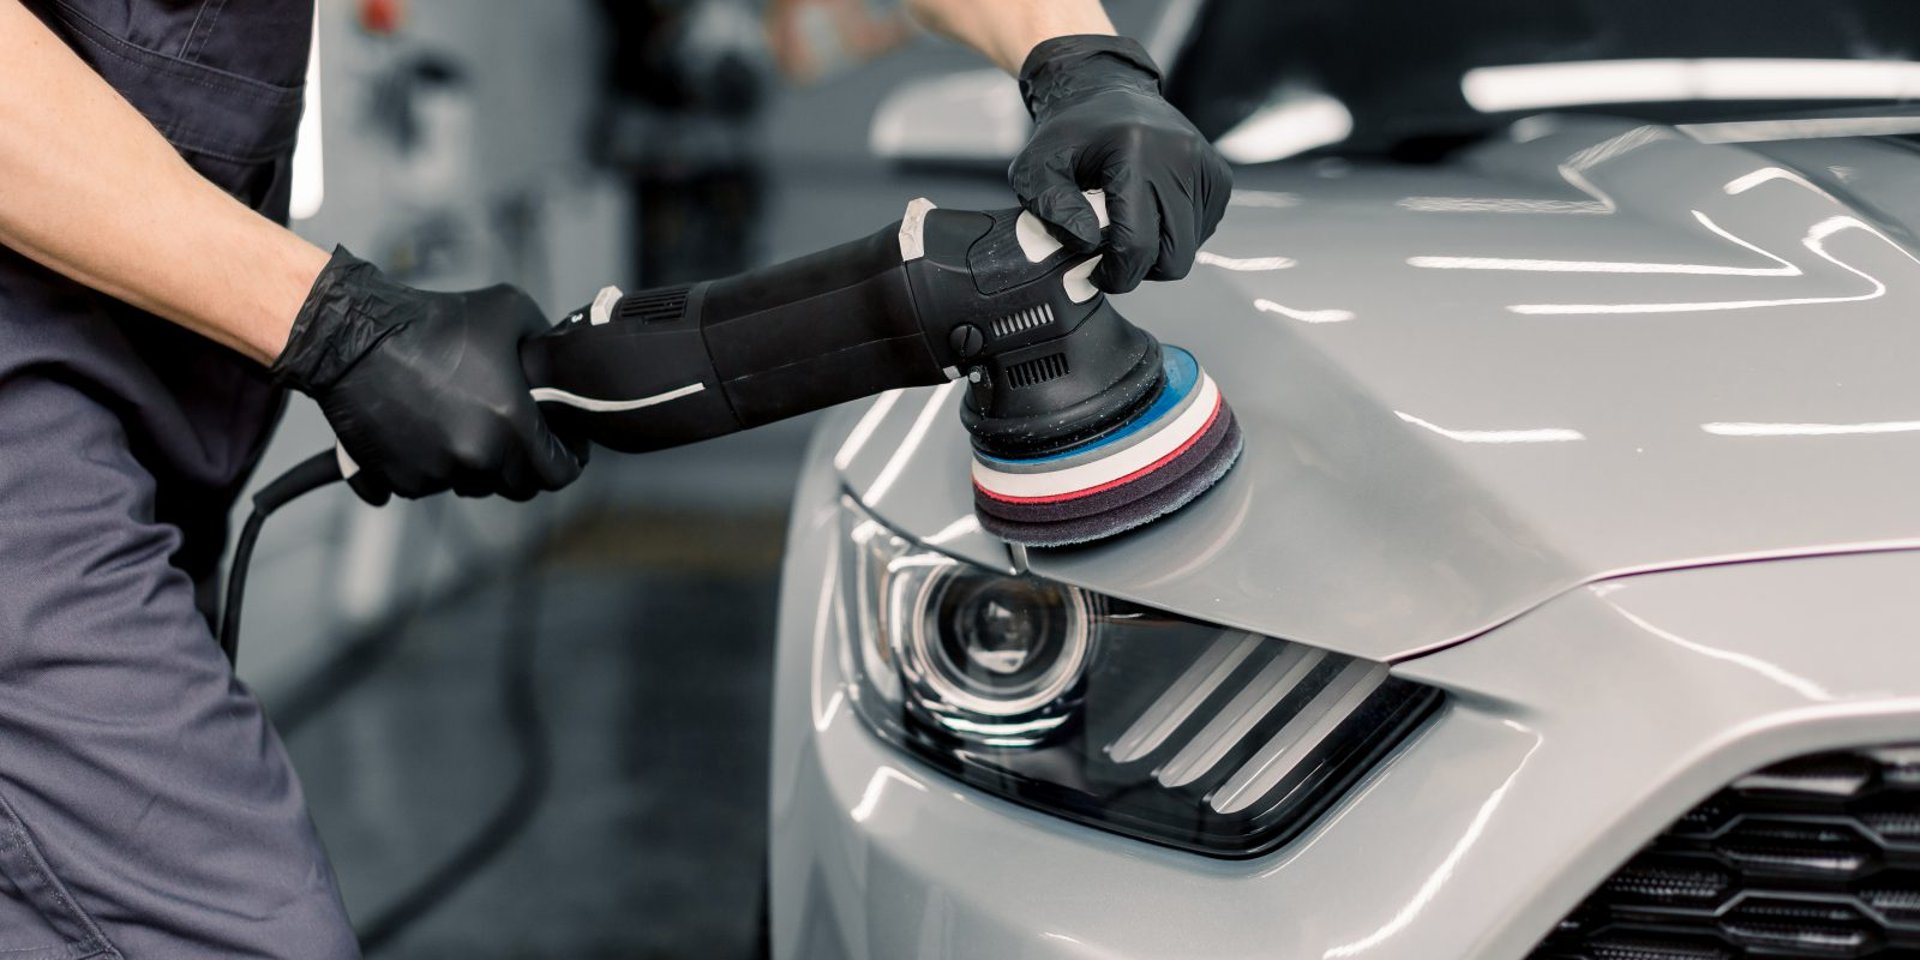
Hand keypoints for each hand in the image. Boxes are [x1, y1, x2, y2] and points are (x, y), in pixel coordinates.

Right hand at [272, 247, 585, 503]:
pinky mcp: (400, 479)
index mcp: (509, 424)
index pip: (558, 473)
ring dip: (475, 466)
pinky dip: (433, 467)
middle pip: (517, 486)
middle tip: (511, 435)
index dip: (566, 459)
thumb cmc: (433, 320)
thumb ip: (547, 346)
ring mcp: (435, 473)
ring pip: (473, 485)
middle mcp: (475, 457)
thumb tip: (560, 368)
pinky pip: (431, 486)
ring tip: (464, 425)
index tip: (559, 445)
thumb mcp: (510, 311)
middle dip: (521, 465)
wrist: (352, 337)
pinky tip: (427, 431)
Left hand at [1010, 35, 1231, 293]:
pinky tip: (1151, 212)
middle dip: (1140, 269)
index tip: (1096, 272)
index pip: (1137, 244)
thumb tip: (1088, 244)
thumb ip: (1052, 209)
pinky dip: (1176, 234)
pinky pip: (1202, 231)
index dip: (1115, 274)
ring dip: (1158, 252)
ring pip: (1190, 249)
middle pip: (1174, 257)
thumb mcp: (1036, 168)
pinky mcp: (1218, 176)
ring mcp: (1206, 167)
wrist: (1106, 91)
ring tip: (1129, 226)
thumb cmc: (1069, 136)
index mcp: (1135, 154)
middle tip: (1112, 254)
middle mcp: (1180, 158)